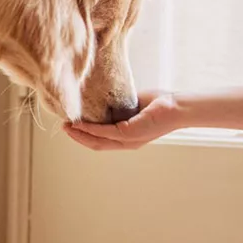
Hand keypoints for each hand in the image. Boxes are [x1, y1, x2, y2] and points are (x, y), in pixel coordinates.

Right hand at [63, 91, 182, 149]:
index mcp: (129, 137)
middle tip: (64, 127)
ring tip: (67, 126)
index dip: (85, 134)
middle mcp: (128, 143)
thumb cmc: (161, 103)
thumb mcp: (133, 103)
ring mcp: (129, 140)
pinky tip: (79, 123)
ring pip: (97, 141)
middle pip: (96, 144)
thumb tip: (102, 97)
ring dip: (80, 134)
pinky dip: (90, 129)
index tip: (72, 124)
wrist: (178, 106)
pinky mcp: (129, 133)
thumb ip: (119, 105)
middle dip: (78, 137)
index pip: (102, 140)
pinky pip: (104, 132)